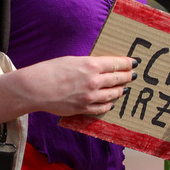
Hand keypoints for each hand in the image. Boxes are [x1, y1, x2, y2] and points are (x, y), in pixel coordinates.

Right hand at [21, 55, 135, 116]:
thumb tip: (99, 67)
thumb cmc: (50, 70)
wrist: (36, 88)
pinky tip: (111, 103)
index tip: (133, 63)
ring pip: (112, 94)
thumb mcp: (72, 60)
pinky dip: (109, 105)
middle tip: (132, 75)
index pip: (116, 63)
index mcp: (91, 65)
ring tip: (124, 88)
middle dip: (127, 76)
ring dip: (120, 91)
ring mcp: (90, 97)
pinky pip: (102, 108)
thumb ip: (88, 64)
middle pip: (117, 79)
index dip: (127, 63)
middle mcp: (94, 81)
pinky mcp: (84, 109)